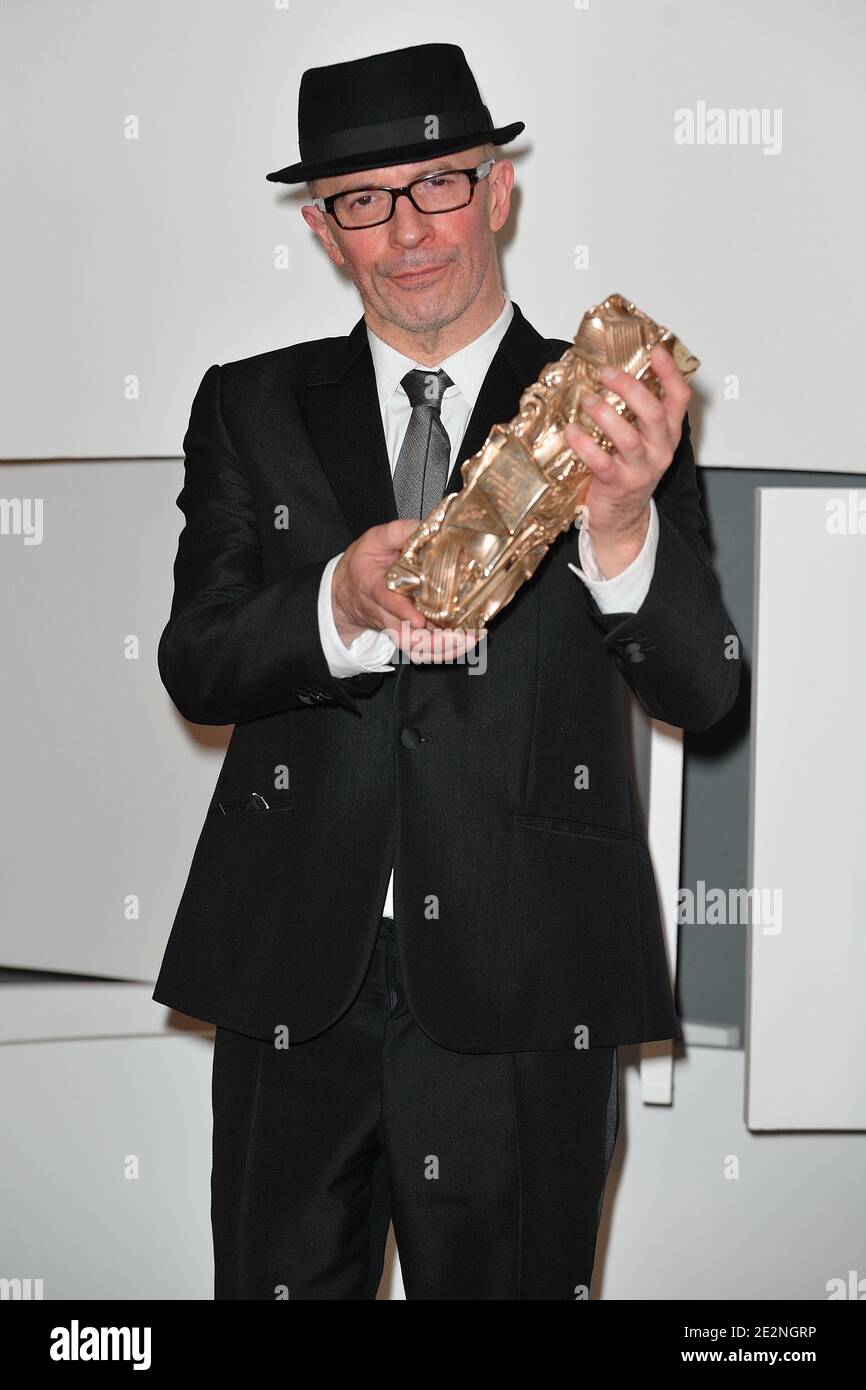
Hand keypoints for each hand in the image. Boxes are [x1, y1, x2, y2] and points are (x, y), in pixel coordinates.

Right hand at [331, 519, 483, 662]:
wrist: (344, 592)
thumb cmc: (361, 566)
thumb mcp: (373, 540)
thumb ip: (398, 532)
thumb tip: (427, 526)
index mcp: (375, 589)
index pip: (388, 603)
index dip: (404, 613)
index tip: (419, 619)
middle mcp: (386, 614)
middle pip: (408, 638)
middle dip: (436, 643)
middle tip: (464, 636)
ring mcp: (396, 628)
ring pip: (417, 649)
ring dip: (445, 650)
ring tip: (471, 639)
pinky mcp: (406, 634)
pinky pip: (424, 651)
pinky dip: (445, 651)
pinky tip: (466, 642)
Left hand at [564, 344, 691, 576]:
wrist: (622, 519)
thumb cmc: (626, 472)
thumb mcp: (641, 440)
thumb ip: (635, 412)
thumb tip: (613, 374)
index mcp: (668, 434)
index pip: (678, 398)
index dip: (669, 372)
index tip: (655, 351)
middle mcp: (659, 450)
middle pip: (652, 412)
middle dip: (629, 387)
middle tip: (606, 373)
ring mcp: (640, 468)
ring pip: (627, 436)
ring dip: (604, 414)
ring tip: (587, 401)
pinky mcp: (618, 484)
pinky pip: (601, 461)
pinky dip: (584, 444)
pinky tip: (571, 431)